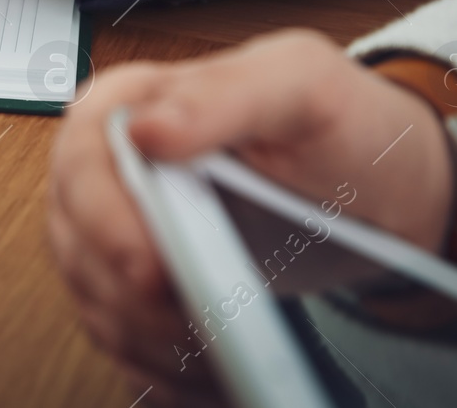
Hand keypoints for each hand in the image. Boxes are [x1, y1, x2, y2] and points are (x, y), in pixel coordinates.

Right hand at [47, 30, 452, 403]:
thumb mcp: (298, 85)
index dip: (104, 219)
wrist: (379, 188)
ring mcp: (118, 228)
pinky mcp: (138, 283)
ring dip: (149, 337)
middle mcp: (112, 165)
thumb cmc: (340, 126)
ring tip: (219, 352)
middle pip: (77, 238)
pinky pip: (123, 336)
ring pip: (94, 296)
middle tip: (196, 320)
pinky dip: (161, 365)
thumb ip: (224, 93)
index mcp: (132, 103)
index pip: (82, 160)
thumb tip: (147, 129)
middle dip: (130, 291)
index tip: (150, 266)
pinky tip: (211, 371)